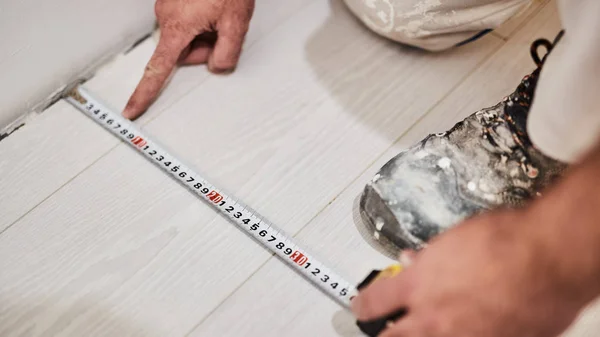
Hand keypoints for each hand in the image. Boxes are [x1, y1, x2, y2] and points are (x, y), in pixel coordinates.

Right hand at [123, 0, 254, 118]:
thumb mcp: (236, 22)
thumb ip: (227, 54)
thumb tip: (217, 67)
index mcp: (177, 27)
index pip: (157, 70)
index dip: (144, 94)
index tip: (132, 110)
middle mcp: (166, 17)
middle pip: (182, 53)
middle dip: (204, 48)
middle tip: (221, 29)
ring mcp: (168, 7)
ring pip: (187, 37)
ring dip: (204, 32)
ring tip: (218, 13)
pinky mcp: (173, 1)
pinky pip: (187, 22)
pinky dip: (202, 20)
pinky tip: (213, 7)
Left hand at [351, 210, 584, 336]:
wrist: (548, 258)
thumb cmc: (506, 240)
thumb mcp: (453, 240)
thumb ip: (430, 257)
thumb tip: (417, 261)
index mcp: (418, 285)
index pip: (375, 301)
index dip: (363, 305)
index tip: (360, 306)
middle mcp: (434, 317)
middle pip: (391, 336)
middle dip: (382, 333)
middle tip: (378, 329)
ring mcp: (462, 336)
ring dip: (417, 334)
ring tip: (420, 328)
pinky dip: (462, 335)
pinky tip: (469, 327)